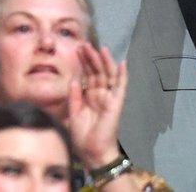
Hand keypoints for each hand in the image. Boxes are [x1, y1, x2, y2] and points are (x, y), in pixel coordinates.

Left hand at [66, 44, 126, 168]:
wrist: (92, 152)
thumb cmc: (82, 136)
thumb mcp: (73, 113)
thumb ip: (74, 96)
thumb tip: (74, 79)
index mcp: (89, 96)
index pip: (87, 75)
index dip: (83, 62)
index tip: (77, 49)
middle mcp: (100, 95)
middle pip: (97, 72)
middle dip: (91, 58)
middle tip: (84, 44)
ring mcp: (109, 98)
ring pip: (108, 75)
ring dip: (103, 62)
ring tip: (98, 48)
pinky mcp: (116, 104)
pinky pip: (121, 87)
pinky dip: (122, 75)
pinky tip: (121, 63)